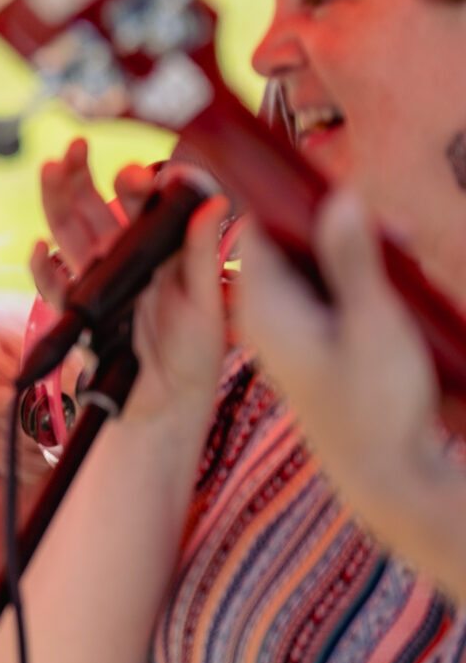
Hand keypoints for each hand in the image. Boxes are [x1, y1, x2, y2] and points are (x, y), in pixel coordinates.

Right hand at [28, 138, 228, 438]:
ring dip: (55, 200)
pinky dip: (42, 268)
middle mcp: (120, 256)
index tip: (134, 175)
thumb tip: (214, 201)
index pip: (139, 204)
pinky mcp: (76, 309)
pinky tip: (40, 249)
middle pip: (91, 206)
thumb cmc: (196, 349)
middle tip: (74, 147)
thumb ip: (201, 253)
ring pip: (66, 231)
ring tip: (49, 168)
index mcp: (155, 247)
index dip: (135, 184)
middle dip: (79, 174)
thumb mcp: (207, 301)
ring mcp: (94, 280)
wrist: (168, 400)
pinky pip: (52, 284)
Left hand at [237, 189, 441, 496]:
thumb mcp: (371, 322)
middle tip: (398, 233)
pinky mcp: (313, 344)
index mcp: (261, 305)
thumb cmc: (376, 404)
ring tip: (406, 259)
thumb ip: (352, 258)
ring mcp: (289, 330)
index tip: (343, 188)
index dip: (297, 203)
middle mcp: (265, 315)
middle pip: (294, 246)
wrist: (386, 475)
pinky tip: (399, 287)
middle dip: (343, 229)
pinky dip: (362, 284)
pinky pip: (330, 296)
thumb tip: (338, 197)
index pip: (257, 230)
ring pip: (318, 270)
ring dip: (360, 256)